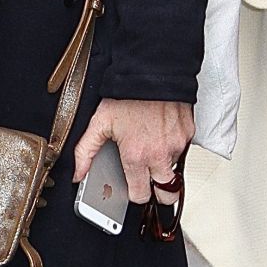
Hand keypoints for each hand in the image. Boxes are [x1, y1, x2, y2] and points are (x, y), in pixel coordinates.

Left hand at [73, 98, 193, 205]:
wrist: (152, 72)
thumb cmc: (127, 95)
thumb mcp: (99, 123)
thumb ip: (85, 152)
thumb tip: (77, 173)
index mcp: (136, 156)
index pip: (140, 195)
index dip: (135, 194)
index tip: (132, 188)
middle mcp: (160, 154)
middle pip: (167, 193)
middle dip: (158, 192)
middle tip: (149, 182)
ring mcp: (177, 144)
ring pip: (173, 169)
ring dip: (163, 165)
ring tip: (150, 148)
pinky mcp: (189, 134)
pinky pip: (182, 149)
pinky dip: (172, 146)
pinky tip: (160, 134)